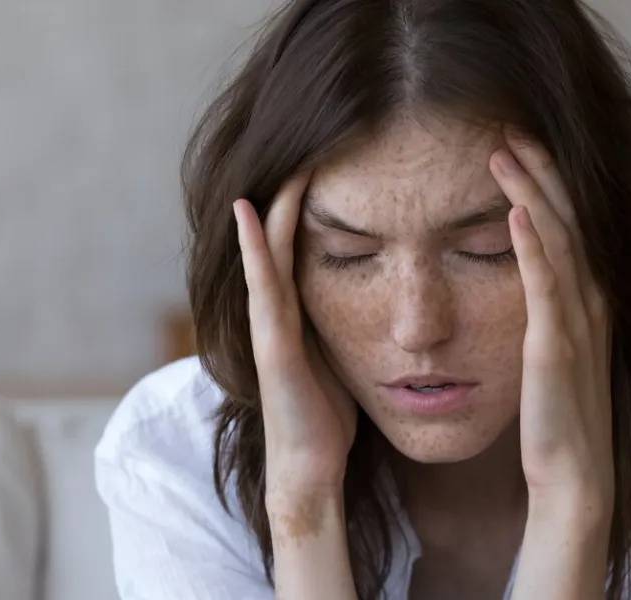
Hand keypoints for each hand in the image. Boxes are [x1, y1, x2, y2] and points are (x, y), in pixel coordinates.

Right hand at [233, 173, 356, 499]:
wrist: (309, 468)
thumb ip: (349, 321)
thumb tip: (381, 294)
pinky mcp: (272, 344)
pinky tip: (249, 210)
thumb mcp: (344, 353)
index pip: (302, 241)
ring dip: (272, 204)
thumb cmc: (328, 416)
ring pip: (266, 251)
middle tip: (311, 142)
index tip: (335, 158)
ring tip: (284, 159)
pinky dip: (253, 246)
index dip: (311, 201)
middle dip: (292, 191)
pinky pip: (263, 285)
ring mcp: (269, 324)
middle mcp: (278, 310)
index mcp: (299, 310)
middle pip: (280, 236)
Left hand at [489, 131, 613, 515]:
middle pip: (569, 219)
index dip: (551, 182)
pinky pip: (546, 285)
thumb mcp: (557, 353)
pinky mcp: (555, 347)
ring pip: (559, 240)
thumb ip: (550, 314)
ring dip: (533, 191)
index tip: (521, 145)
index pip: (572, 225)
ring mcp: (577, 322)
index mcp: (589, 301)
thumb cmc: (559, 419)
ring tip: (505, 151)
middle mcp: (591, 302)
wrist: (574, 476)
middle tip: (511, 127)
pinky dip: (533, 245)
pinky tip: (516, 211)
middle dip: (542, 169)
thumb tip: (529, 281)